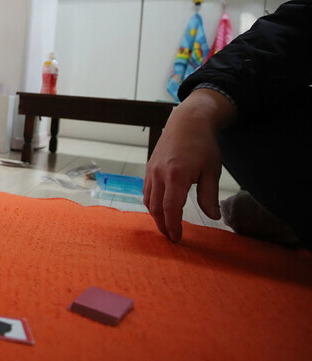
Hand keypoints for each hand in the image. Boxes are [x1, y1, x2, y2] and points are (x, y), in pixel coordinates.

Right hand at [143, 89, 233, 241]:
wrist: (187, 122)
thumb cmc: (202, 145)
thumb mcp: (211, 171)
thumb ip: (210, 196)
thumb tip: (213, 217)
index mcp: (177, 175)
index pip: (171, 208)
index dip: (173, 226)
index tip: (178, 238)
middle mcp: (159, 174)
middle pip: (155, 207)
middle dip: (163, 225)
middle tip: (172, 237)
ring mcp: (151, 170)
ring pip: (148, 200)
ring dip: (156, 215)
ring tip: (167, 225)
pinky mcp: (149, 168)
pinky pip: (147, 190)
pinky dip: (152, 203)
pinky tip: (161, 208)